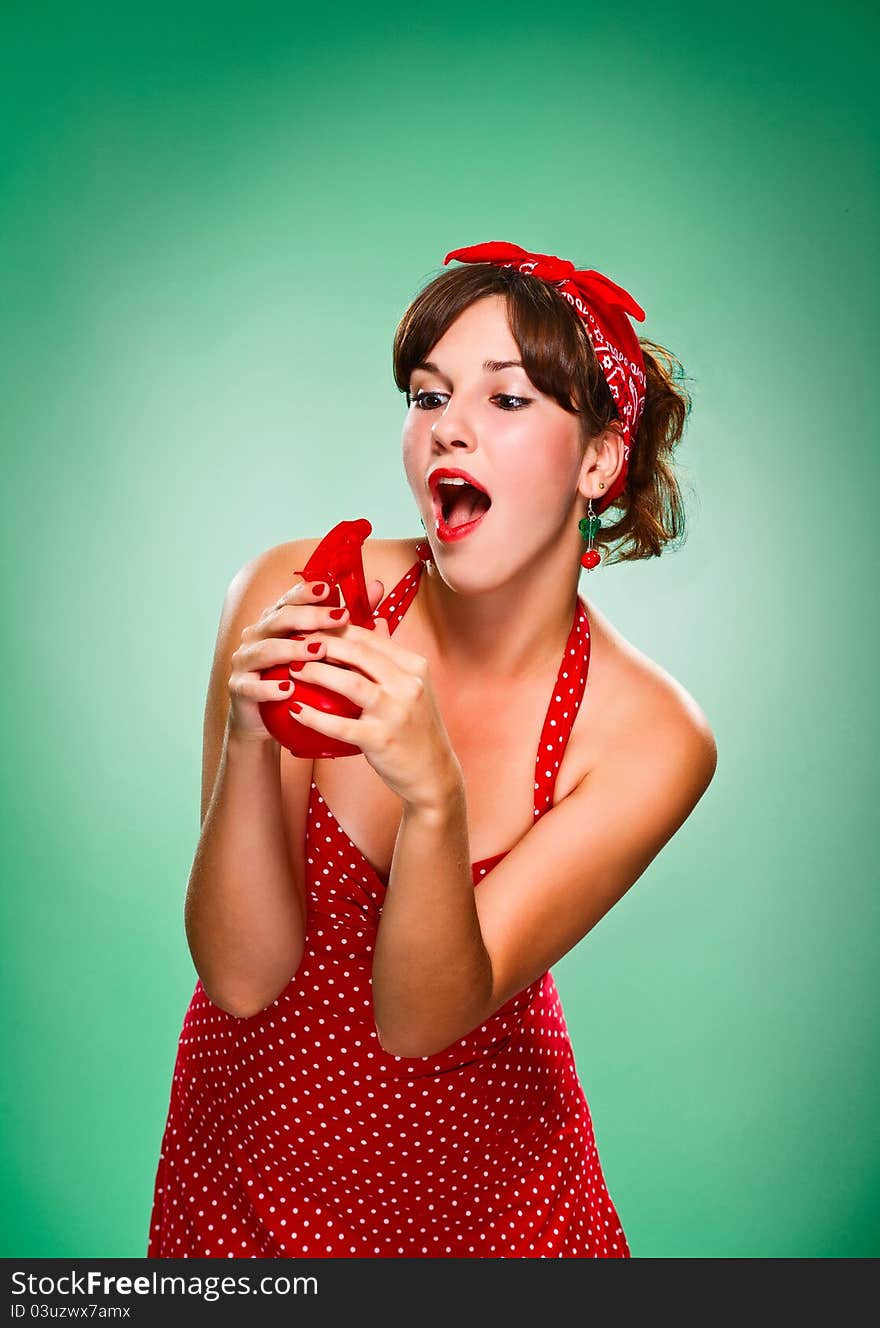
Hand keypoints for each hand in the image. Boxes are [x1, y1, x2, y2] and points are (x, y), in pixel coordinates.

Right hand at [227, 574, 386, 743]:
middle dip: (310, 617)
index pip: (289, 600)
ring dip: (292, 649)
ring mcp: (244, 661)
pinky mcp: (239, 688)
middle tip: (340, 617)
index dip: (308, 593)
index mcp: (275, 621)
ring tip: (318, 651)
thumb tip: (378, 587)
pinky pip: (251, 686)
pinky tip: (288, 690)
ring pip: (266, 650)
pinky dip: (268, 688)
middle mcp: (256, 635)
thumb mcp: (325, 649)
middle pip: (280, 619)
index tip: (331, 589)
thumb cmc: (299, 679)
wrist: (266, 719)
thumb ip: (348, 620)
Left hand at [285, 616, 460, 809]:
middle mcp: (408, 685)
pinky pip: (341, 725)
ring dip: (317, 672)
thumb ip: (391, 656)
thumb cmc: (415, 727)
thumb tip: (376, 620)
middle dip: (322, 644)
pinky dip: (315, 716)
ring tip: (293, 669)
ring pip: (349, 683)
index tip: (311, 626)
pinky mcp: (381, 739)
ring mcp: (395, 712)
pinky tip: (296, 710)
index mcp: (414, 666)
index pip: (370, 637)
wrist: (431, 772)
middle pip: (358, 653)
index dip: (336, 628)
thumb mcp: (412, 686)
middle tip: (294, 643)